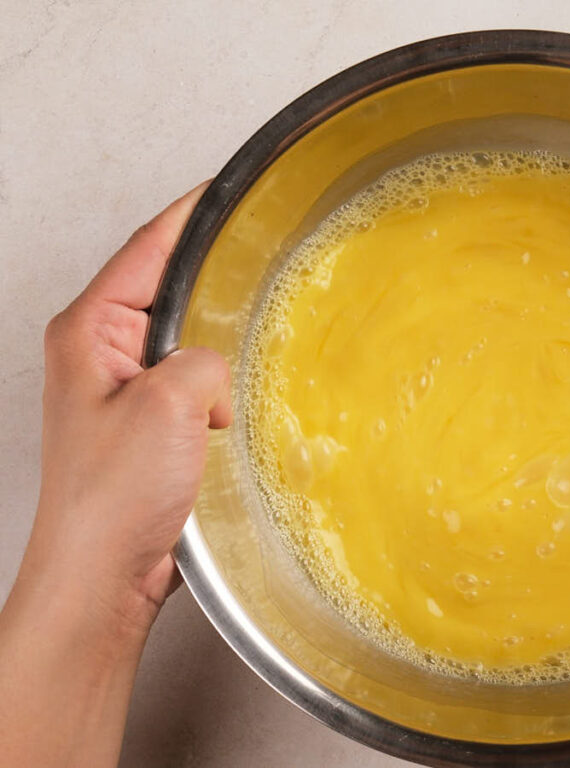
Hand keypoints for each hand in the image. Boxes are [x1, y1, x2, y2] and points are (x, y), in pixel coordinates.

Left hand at [0, 184, 230, 767]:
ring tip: (259, 322)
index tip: (229, 186)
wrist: (103, 574)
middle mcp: (101, 353)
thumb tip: (217, 372)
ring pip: (185, 338)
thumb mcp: (166, 405)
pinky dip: (219, 383)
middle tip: (260, 250)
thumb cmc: (113, 496)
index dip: (190, 212)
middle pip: (166, 287)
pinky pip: (192, 382)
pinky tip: (241, 394)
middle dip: (212, 274)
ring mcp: (124, 390)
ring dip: (219, 338)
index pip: (147, 248)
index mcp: (88, 330)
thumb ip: (202, 359)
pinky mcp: (148, 426)